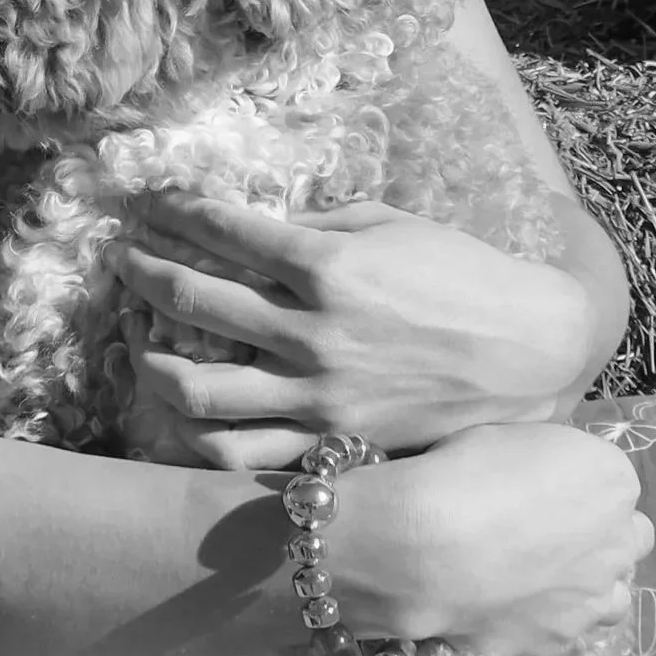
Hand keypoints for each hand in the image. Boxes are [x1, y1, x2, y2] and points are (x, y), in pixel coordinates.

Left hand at [113, 192, 597, 472]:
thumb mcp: (391, 225)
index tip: (150, 203)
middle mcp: (314, 332)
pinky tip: (182, 411)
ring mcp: (318, 395)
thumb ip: (316, 226)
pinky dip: (197, 435)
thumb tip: (251, 230)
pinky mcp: (331, 441)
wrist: (530, 351)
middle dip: (143, 272)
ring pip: (197, 389)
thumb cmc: (463, 275)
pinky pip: (241, 452)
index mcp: (330, 265)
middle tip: (124, 260)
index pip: (222, 230)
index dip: (173, 210)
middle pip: (192, 301)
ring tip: (135, 340)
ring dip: (148, 358)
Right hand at [372, 423, 652, 655]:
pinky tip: (503, 611)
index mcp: (611, 483)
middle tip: (553, 540)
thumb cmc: (469, 470)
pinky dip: (539, 624)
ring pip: (610, 603)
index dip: (586, 493)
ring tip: (538, 585)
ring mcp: (589, 603)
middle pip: (628, 547)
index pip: (617, 488)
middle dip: (601, 544)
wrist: (431, 544)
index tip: (551, 495)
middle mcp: (616, 546)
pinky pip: (557, 635)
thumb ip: (546, 468)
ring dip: (586, 592)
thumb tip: (541, 485)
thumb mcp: (513, 437)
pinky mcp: (552, 643)